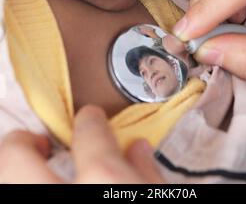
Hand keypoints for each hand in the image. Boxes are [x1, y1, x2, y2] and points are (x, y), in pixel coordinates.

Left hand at [0, 106, 163, 183]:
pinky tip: (42, 186)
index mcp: (103, 178)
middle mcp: (60, 196)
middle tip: (40, 143)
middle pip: (13, 156)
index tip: (90, 118)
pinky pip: (19, 195)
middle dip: (21, 143)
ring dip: (17, 169)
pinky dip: (24, 185)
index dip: (89, 121)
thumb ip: (147, 172)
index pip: (89, 132)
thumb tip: (136, 150)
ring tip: (39, 169)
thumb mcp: (160, 196)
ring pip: (6, 179)